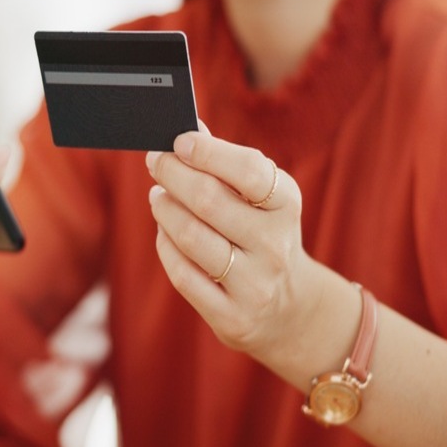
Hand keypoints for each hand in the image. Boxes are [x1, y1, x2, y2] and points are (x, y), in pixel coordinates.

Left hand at [146, 124, 321, 361]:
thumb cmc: (263, 236)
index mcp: (287, 205)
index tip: (179, 141)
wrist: (290, 309)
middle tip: (156, 162)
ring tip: (158, 196)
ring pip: (191, 237)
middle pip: (209, 201)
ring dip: (165, 209)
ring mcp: (255, 284)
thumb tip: (189, 128)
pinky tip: (166, 232)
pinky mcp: (232, 317)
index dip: (208, 152)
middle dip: (173, 174)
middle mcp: (274, 245)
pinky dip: (166, 246)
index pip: (249, 170)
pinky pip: (183, 275)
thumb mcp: (262, 199)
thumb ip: (226, 165)